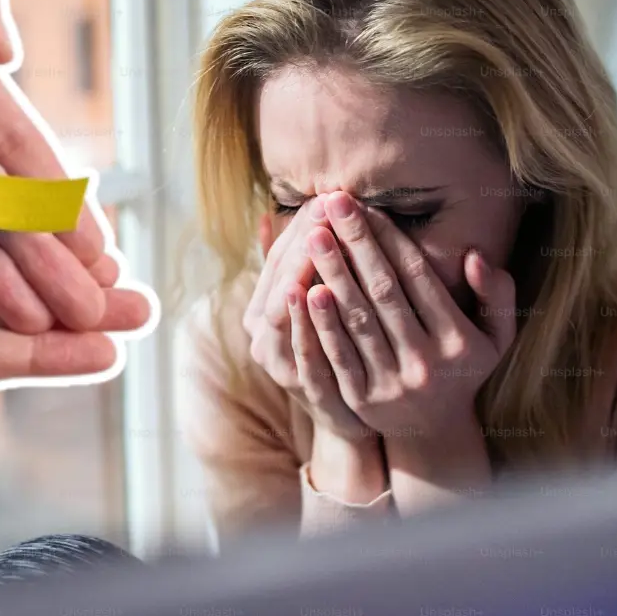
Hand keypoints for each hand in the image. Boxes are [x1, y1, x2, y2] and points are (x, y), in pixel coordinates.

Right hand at [245, 195, 373, 440]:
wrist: (355, 420)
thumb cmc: (338, 350)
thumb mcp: (314, 307)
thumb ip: (294, 267)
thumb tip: (266, 217)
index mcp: (261, 310)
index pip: (277, 257)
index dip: (300, 226)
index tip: (325, 195)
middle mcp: (262, 335)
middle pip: (280, 278)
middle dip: (305, 239)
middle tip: (327, 203)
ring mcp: (280, 362)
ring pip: (285, 308)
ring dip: (302, 268)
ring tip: (318, 234)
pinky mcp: (303, 389)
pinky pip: (302, 348)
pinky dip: (306, 319)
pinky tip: (316, 289)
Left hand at [295, 191, 515, 438]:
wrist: (433, 432)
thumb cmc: (463, 368)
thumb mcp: (497, 335)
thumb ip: (497, 294)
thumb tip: (474, 256)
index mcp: (459, 340)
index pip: (417, 278)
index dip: (389, 239)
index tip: (366, 205)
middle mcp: (426, 362)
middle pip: (383, 293)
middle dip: (356, 244)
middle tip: (331, 204)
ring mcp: (392, 384)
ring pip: (358, 321)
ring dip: (333, 275)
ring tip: (313, 236)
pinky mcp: (361, 401)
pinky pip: (337, 355)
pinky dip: (321, 323)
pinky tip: (303, 291)